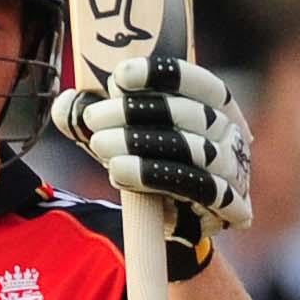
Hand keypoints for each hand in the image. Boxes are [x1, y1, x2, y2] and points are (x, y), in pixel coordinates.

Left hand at [52, 56, 252, 233]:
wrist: (183, 224)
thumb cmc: (156, 165)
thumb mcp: (127, 135)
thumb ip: (99, 117)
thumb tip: (65, 103)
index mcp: (218, 105)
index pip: (199, 81)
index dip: (163, 75)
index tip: (119, 77)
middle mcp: (232, 133)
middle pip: (191, 114)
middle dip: (137, 112)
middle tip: (94, 117)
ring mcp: (234, 169)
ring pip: (192, 149)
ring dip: (140, 143)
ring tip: (100, 144)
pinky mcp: (228, 204)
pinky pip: (195, 187)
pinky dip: (154, 176)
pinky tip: (119, 172)